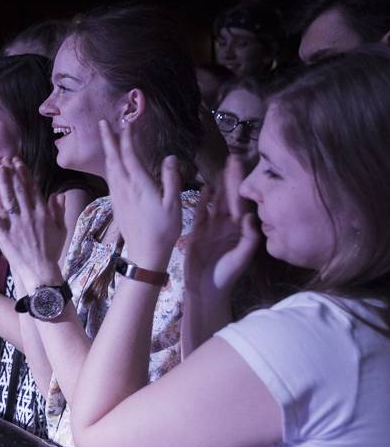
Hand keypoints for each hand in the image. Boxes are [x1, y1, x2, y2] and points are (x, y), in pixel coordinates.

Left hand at [0, 157, 66, 289]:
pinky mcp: (4, 235)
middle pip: (17, 190)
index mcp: (41, 213)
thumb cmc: (51, 252)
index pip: (31, 189)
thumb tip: (58, 194)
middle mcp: (28, 215)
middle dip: (9, 173)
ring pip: (5, 200)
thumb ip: (58, 211)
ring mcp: (15, 225)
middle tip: (2, 159)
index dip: (23, 174)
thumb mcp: (60, 229)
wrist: (41, 271)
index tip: (17, 161)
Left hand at [99, 120, 181, 264]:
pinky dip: (110, 165)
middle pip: (114, 158)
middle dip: (108, 139)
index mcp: (140, 185)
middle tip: (102, 123)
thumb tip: (170, 158)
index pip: (130, 156)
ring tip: (106, 138)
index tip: (126, 124)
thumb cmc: (163, 230)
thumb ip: (172, 180)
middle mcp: (125, 187)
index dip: (127, 139)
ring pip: (110, 168)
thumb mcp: (173, 205)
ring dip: (108, 150)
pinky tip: (111, 164)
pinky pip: (110, 178)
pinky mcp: (117, 203)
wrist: (145, 253)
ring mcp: (119, 195)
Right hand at [184, 157, 259, 301]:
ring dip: (219, 185)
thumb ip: (248, 238)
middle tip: (233, 158)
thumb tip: (249, 215)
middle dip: (232, 178)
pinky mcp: (198, 231)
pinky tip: (205, 188)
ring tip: (220, 168)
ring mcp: (212, 227)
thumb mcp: (241, 258)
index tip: (245, 167)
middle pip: (229, 197)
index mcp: (239, 230)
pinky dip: (203, 201)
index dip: (243, 185)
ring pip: (216, 201)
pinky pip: (201, 212)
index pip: (242, 203)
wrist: (206, 288)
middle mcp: (227, 224)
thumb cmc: (227, 275)